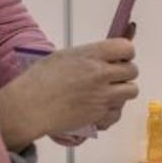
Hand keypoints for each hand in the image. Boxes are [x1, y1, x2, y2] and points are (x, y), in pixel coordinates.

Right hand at [0, 39, 138, 150]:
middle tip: (112, 77)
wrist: (28, 107)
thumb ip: (89, 56)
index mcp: (91, 55)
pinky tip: (99, 108)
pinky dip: (112, 111)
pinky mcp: (100, 114)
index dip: (125, 53)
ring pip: (131, 91)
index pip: (126, 48)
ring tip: (106, 93)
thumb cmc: (39, 79)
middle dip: (125, 73)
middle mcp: (100, 74)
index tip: (119, 58)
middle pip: (133, 70)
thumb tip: (106, 56)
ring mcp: (103, 95)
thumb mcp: (63, 57)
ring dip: (122, 91)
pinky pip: (119, 111)